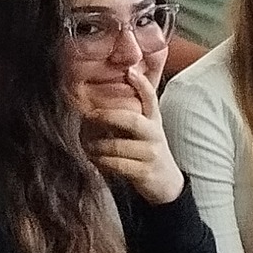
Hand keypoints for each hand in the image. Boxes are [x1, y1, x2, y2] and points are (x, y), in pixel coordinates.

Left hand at [85, 63, 184, 203]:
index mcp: (153, 119)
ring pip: (118, 146)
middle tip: (89, 115)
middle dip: (106, 116)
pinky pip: (118, 165)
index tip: (128, 71)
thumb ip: (128, 114)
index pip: (150, 97)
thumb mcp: (144, 129)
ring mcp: (151, 153)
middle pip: (131, 121)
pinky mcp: (145, 172)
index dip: (141, 83)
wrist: (165, 182)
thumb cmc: (146, 150)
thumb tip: (95, 102)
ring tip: (86, 144)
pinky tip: (95, 159)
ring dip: (97, 145)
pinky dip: (102, 161)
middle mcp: (154, 134)